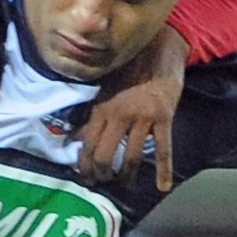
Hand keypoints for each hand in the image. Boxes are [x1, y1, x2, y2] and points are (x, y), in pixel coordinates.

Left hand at [75, 24, 186, 186]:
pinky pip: (163, 149)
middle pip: (105, 156)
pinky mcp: (163, 119)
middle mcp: (119, 115)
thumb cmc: (128, 69)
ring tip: (123, 184)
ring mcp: (142, 118)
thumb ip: (92, 116)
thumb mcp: (104, 90)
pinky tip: (163, 186)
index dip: (84, 165)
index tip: (84, 178)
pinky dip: (163, 170)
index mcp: (101, 108)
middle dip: (102, 175)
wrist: (158, 49)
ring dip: (125, 176)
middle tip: (102, 183)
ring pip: (130, 157)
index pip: (87, 144)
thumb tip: (73, 138)